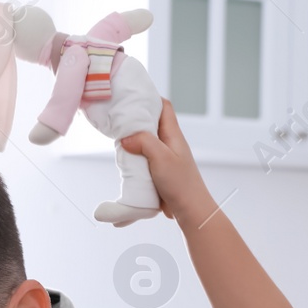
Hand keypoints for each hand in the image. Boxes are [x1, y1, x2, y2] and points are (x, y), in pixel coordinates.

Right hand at [119, 99, 217, 224]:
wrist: (189, 210)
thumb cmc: (181, 183)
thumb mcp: (161, 158)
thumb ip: (144, 142)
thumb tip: (126, 137)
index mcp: (173, 135)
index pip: (164, 107)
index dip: (150, 99)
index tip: (132, 98)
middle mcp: (169, 143)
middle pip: (152, 123)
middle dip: (136, 120)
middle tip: (119, 120)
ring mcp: (164, 158)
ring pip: (145, 142)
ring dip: (133, 141)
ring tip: (118, 140)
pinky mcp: (158, 172)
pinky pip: (143, 159)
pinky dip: (134, 158)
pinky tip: (125, 161)